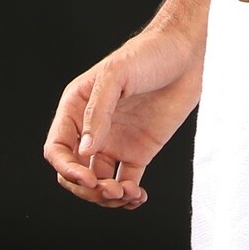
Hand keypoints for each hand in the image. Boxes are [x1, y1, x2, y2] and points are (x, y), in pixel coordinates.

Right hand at [43, 25, 203, 209]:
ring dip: (107, 198)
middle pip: (74, 172)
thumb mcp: (118, 73)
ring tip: (127, 194)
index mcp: (78, 106)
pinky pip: (125, 183)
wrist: (190, 51)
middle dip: (87, 189)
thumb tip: (84, 150)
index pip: (58, 148)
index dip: (66, 169)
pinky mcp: (139, 150)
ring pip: (98, 183)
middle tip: (109, 190)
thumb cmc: (151, 52)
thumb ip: (98, 111)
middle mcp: (93, 127)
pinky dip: (127, 198)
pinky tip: (138, 197)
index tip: (88, 178)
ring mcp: (116, 141)